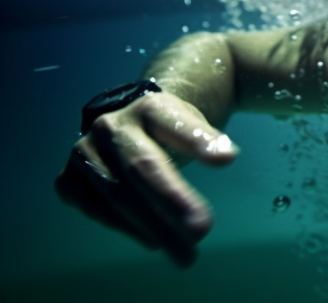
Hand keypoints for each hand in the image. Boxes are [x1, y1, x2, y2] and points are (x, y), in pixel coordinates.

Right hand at [54, 91, 237, 266]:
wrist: (127, 123)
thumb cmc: (167, 128)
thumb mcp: (190, 123)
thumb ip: (204, 138)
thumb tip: (226, 156)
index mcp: (147, 108)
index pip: (173, 125)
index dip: (197, 141)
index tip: (227, 159)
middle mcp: (110, 127)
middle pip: (142, 168)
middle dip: (172, 201)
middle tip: (201, 231)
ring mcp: (84, 153)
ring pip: (117, 195)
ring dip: (152, 226)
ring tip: (185, 251)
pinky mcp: (68, 178)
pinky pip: (95, 208)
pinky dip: (125, 227)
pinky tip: (153, 240)